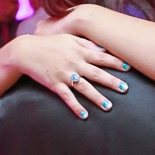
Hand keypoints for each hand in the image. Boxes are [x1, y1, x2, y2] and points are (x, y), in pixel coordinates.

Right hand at [11, 33, 129, 118]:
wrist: (26, 51)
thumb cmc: (49, 43)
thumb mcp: (68, 39)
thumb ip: (86, 44)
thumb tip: (103, 49)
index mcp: (78, 51)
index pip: (101, 57)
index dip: (115, 62)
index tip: (129, 67)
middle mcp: (74, 63)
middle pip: (96, 74)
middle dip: (112, 82)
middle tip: (126, 89)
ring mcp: (64, 75)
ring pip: (84, 88)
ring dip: (97, 97)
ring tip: (109, 106)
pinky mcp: (55, 84)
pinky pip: (67, 97)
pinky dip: (75, 107)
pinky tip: (84, 115)